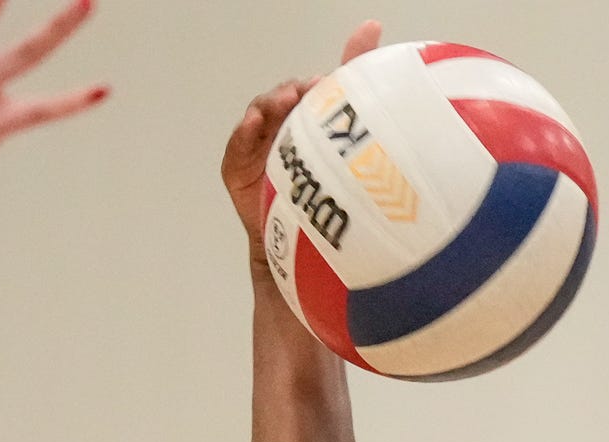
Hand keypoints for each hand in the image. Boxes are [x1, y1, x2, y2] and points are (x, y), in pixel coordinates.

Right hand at [219, 20, 383, 253]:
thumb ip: (355, 79)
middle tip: (303, 93)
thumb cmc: (329, 196)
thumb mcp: (349, 140)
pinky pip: (237, 148)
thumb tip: (371, 25)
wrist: (309, 248)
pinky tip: (252, 124)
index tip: (323, 83)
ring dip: (267, 106)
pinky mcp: (238, 169)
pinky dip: (243, 134)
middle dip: (289, 93)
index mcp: (309, 124)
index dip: (313, 86)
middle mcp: (283, 132)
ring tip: (280, 104)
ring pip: (259, 117)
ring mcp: (259, 148)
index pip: (307, 93)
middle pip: (280, 100)